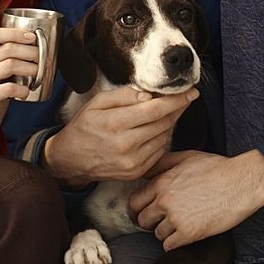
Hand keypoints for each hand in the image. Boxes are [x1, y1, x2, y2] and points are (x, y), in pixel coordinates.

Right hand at [0, 27, 39, 146]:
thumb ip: (10, 60)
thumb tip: (38, 50)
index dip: (15, 33)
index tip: (32, 37)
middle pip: (7, 49)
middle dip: (30, 52)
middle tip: (43, 59)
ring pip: (9, 65)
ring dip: (29, 68)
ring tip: (38, 73)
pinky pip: (7, 88)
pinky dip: (22, 89)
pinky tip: (26, 91)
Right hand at [44, 87, 198, 186]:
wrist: (71, 160)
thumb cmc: (84, 127)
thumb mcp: (97, 103)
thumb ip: (123, 96)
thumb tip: (148, 95)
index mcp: (114, 123)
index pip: (154, 109)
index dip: (176, 100)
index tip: (191, 92)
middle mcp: (125, 145)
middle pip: (163, 123)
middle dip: (177, 109)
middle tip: (183, 97)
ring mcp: (132, 162)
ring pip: (164, 137)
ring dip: (169, 122)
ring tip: (165, 112)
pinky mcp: (136, 172)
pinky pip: (159, 151)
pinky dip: (161, 137)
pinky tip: (154, 129)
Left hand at [130, 150, 263, 250]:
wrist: (241, 182)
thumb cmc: (217, 168)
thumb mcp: (186, 157)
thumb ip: (162, 164)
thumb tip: (145, 171)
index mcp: (162, 182)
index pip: (134, 202)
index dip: (140, 207)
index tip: (146, 209)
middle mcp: (165, 201)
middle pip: (142, 220)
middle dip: (151, 220)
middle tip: (163, 218)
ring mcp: (176, 218)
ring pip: (157, 234)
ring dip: (166, 231)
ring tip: (180, 223)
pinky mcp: (189, 233)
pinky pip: (169, 245)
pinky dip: (175, 242)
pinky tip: (184, 233)